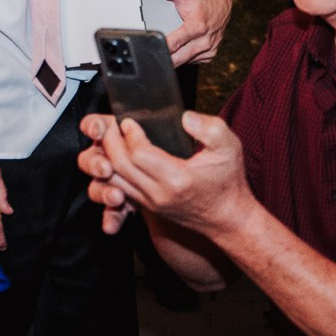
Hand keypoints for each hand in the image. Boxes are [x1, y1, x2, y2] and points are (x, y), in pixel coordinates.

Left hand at [78, 110, 251, 241]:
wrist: (228, 218)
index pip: (139, 155)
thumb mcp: (229, 148)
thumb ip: (209, 128)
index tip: (128, 120)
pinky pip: (120, 190)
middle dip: (110, 142)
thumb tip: (185, 117)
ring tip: (108, 138)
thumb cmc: (228, 182)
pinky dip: (112, 173)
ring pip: (114, 181)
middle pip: (120, 167)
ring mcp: (151, 203)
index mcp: (177, 179)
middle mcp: (159, 194)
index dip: (130, 134)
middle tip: (110, 124)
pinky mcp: (148, 207)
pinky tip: (114, 157)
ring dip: (106, 158)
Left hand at [157, 0, 230, 67]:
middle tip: (153, 54)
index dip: (161, 48)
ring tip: (167, 49)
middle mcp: (205, 41)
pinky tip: (182, 48)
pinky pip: (192, 61)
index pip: (174, 44)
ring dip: (175, 58)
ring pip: (184, 62)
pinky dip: (185, 57)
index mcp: (197, 27)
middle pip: (178, 59)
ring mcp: (209, 49)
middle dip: (165, 58)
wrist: (223, 3)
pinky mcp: (210, 55)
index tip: (151, 49)